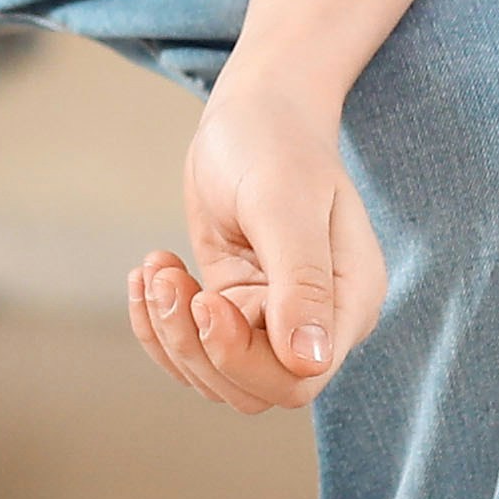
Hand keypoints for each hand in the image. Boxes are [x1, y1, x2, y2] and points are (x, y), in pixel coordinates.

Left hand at [129, 69, 369, 417]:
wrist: (256, 111)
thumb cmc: (277, 144)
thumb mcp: (285, 205)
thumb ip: (301, 282)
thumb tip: (310, 362)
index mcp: (348, 301)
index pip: (300, 379)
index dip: (241, 358)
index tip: (206, 301)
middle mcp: (317, 321)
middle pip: (253, 388)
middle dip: (195, 345)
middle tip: (166, 279)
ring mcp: (274, 318)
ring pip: (216, 376)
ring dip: (170, 332)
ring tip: (156, 268)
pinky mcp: (235, 307)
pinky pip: (193, 349)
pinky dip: (158, 322)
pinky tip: (150, 271)